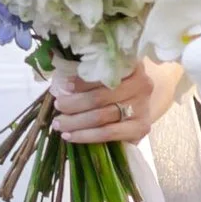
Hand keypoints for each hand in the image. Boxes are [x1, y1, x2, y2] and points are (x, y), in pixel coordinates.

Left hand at [49, 53, 182, 143]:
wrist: (138, 107)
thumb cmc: (116, 87)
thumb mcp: (105, 75)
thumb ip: (87, 75)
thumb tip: (59, 82)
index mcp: (131, 65)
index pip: (103, 74)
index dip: (81, 82)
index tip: (63, 87)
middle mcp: (142, 85)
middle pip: (99, 97)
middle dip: (73, 104)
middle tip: (57, 107)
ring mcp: (142, 108)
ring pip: (101, 117)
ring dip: (75, 122)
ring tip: (59, 124)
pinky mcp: (140, 128)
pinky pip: (108, 133)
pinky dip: (86, 136)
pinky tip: (71, 136)